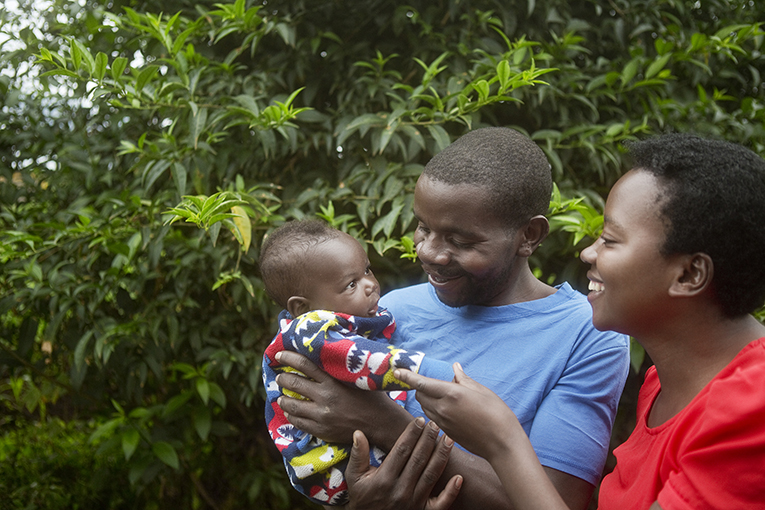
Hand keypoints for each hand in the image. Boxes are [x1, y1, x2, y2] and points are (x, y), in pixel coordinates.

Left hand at [275, 350, 405, 445]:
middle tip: (279, 376)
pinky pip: (299, 422)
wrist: (381, 423)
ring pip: (292, 406)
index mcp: (334, 381)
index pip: (305, 365)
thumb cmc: (372, 397)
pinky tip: (290, 412)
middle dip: (283, 379)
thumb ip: (340, 368)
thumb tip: (326, 351)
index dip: (289, 358)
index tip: (279, 355)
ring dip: (283, 399)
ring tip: (280, 396)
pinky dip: (291, 416)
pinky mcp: (322, 430)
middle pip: (295, 384)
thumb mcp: (357, 377)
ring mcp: (322, 416)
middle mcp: (326, 397)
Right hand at [345, 417, 461, 509]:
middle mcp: (400, 490)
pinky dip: (451, 492)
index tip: (419, 420)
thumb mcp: (354, 478)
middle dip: (428, 439)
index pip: (402, 450)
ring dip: (442, 456)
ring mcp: (414, 503)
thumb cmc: (362, 499)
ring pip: (431, 475)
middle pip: (419, 459)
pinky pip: (440, 504)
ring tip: (449, 439)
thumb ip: (358, 456)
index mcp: (384, 479)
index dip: (412, 434)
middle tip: (435, 424)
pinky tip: (459, 478)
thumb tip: (358, 433)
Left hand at [394, 363, 517, 459]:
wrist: (502, 444)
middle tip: (430, 382)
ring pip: (425, 407)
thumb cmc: (497, 414)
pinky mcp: (446, 433)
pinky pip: (433, 418)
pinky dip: (434, 410)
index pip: (421, 383)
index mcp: (451, 394)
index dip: (407, 376)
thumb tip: (455, 368)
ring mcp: (443, 423)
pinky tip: (449, 409)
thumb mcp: (481, 391)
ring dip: (427, 399)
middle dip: (420, 387)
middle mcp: (443, 408)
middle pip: (420, 395)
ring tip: (443, 395)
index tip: (396, 370)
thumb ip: (464, 379)